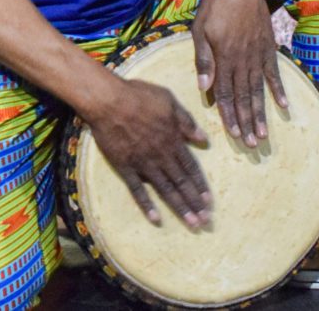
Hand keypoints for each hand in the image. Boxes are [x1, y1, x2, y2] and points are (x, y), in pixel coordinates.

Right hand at [85, 77, 211, 227]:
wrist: (109, 100)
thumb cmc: (139, 95)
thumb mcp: (169, 101)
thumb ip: (186, 122)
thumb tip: (204, 139)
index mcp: (173, 139)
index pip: (191, 167)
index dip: (201, 185)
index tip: (209, 201)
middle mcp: (161, 155)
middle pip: (181, 182)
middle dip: (194, 203)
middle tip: (206, 221)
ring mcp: (143, 163)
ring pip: (165, 190)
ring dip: (179, 208)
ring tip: (192, 224)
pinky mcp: (124, 167)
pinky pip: (137, 190)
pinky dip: (147, 205)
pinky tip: (156, 219)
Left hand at [192, 0, 287, 147]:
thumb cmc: (216, 5)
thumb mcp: (201, 29)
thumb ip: (204, 59)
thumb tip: (204, 87)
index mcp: (225, 57)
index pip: (225, 92)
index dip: (228, 114)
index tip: (233, 134)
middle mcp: (243, 60)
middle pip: (243, 96)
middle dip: (246, 122)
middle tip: (251, 144)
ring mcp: (258, 54)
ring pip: (258, 89)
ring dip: (261, 113)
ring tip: (263, 134)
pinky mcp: (269, 47)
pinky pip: (274, 73)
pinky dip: (278, 90)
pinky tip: (283, 106)